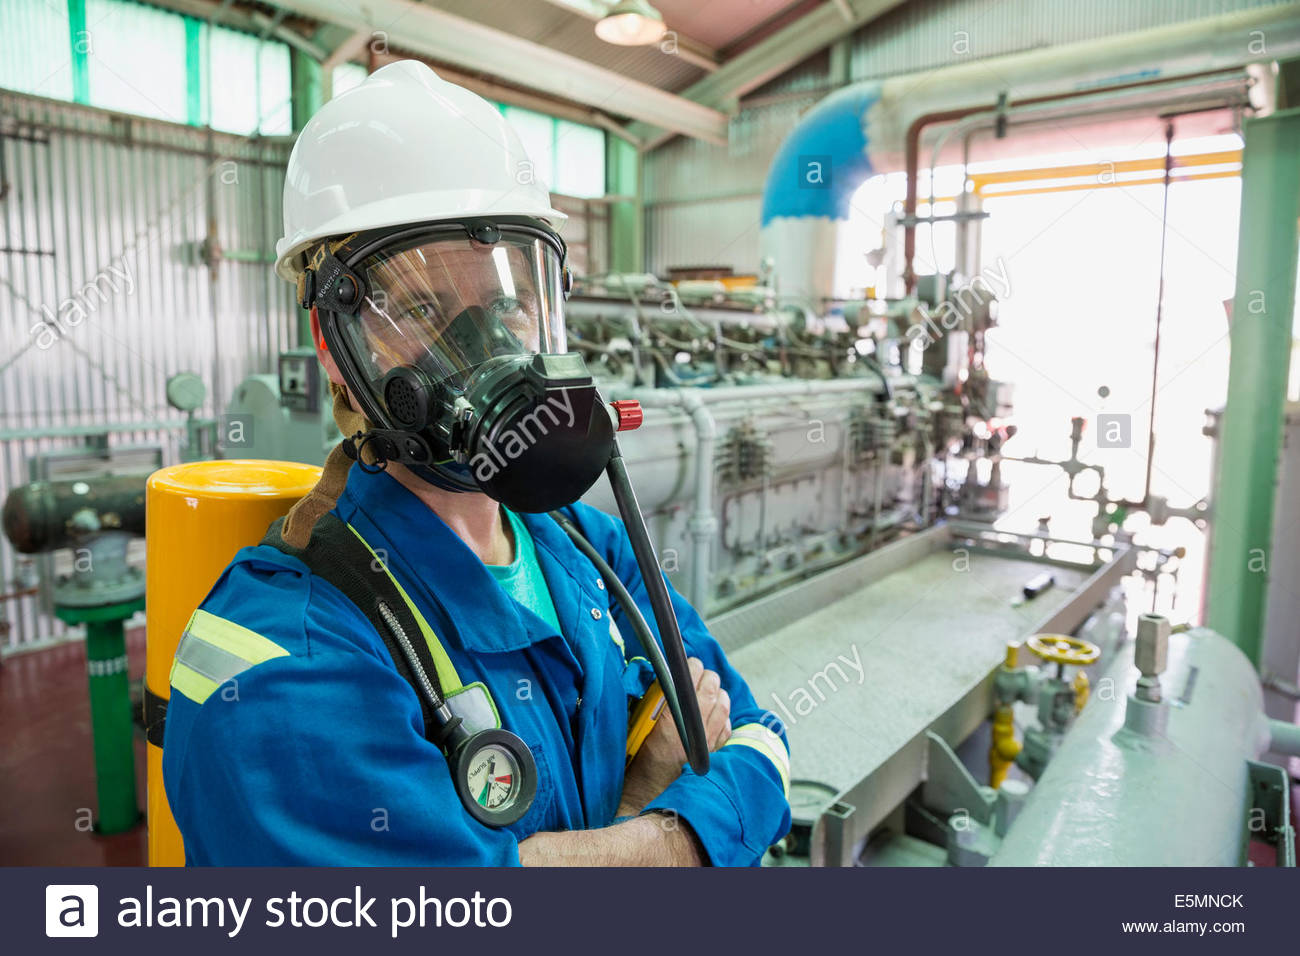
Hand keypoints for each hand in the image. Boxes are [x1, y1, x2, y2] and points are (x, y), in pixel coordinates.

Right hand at [617, 657, 730, 816]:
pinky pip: (727, 728)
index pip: (689, 684)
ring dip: (719, 694)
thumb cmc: (638, 770)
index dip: (692, 668)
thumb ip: (652, 706)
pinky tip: (717, 714)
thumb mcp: (638, 732)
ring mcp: (708, 746)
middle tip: (701, 673)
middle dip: (708, 677)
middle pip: (711, 691)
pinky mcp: (714, 757)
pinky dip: (724, 716)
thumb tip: (665, 682)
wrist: (648, 803)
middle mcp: (693, 733)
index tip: (690, 663)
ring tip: (712, 689)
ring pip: (724, 707)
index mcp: (671, 725)